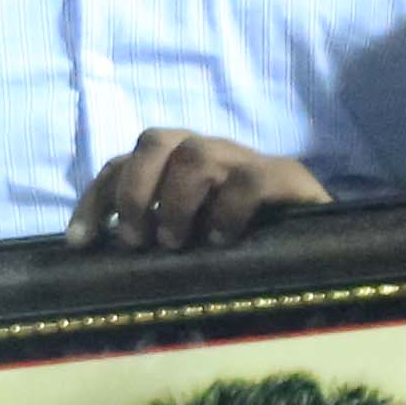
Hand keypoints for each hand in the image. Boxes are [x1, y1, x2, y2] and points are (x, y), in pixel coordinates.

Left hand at [67, 127, 328, 251]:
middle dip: (134, 191)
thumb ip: (153, 242)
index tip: (79, 244)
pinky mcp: (286, 177)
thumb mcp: (189, 245)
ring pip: (195, 153)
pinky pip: (248, 179)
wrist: (326, 247)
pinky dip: (227, 210)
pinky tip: (223, 240)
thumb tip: (99, 263)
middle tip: (138, 241)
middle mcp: (207, 153)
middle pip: (153, 140)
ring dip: (175, 201)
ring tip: (177, 244)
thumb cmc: (244, 250)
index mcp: (176, 167)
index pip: (122, 164)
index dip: (96, 199)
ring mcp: (245, 160)